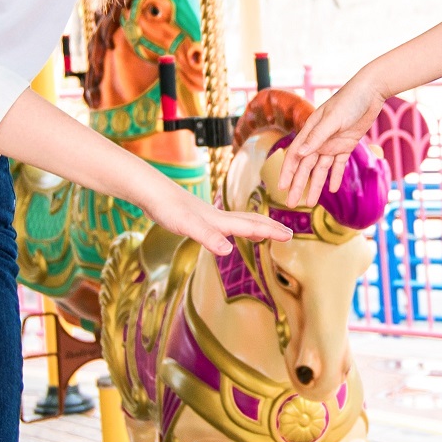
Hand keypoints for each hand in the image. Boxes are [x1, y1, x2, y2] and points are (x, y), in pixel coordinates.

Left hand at [144, 188, 285, 261]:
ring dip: (254, 228)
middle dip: (270, 228)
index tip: (291, 236)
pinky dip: (232, 229)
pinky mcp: (196, 218)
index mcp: (219, 220)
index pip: (252, 226)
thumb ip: (208, 237)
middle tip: (288, 234)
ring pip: (238, 221)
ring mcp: (207, 216)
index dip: (271, 231)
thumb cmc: (167, 208)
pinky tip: (225, 233)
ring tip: (264, 234)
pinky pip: (223, 225)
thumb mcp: (187, 226)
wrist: (150, 191)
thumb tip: (228, 251)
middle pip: (250, 221)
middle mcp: (217, 217)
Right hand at [276, 76, 383, 208]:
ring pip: (321, 169)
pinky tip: (333, 189)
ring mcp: (332, 143)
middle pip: (306, 167)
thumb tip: (300, 154)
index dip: (287, 172)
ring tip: (311, 203)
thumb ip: (317, 137)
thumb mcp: (333, 119)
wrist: (370, 92)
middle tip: (292, 203)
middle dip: (298, 185)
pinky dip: (336, 176)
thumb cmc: (349, 101)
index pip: (295, 156)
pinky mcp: (347, 144)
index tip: (280, 188)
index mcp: (310, 131)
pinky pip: (338, 165)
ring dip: (315, 185)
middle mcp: (319, 140)